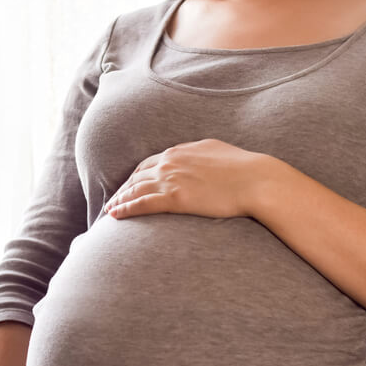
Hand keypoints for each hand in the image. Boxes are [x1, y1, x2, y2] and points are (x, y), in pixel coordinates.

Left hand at [103, 138, 264, 219]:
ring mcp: (171, 179)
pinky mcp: (174, 198)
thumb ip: (201, 156)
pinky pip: (141, 204)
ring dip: (119, 200)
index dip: (136, 175)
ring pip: (135, 189)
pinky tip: (114, 215)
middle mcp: (170, 161)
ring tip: (109, 210)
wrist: (256, 180)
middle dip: (123, 188)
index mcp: (181, 150)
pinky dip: (125, 209)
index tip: (129, 185)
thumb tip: (199, 161)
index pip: (149, 163)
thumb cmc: (245, 169)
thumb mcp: (218, 153)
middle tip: (114, 200)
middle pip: (137, 176)